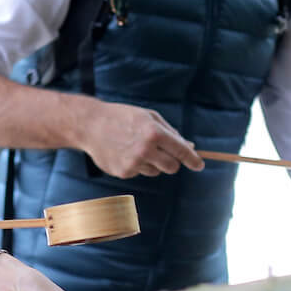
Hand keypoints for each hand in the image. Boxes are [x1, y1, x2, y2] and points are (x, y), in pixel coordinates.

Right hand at [78, 101, 202, 178]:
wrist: (91, 125)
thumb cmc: (123, 117)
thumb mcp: (148, 117)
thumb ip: (170, 132)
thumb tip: (190, 147)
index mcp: (154, 132)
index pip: (181, 151)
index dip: (193, 160)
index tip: (200, 165)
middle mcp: (146, 149)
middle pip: (172, 167)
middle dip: (172, 162)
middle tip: (164, 153)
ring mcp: (134, 163)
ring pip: (156, 171)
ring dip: (153, 163)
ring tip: (136, 147)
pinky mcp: (124, 172)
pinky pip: (140, 172)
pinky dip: (137, 165)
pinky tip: (124, 152)